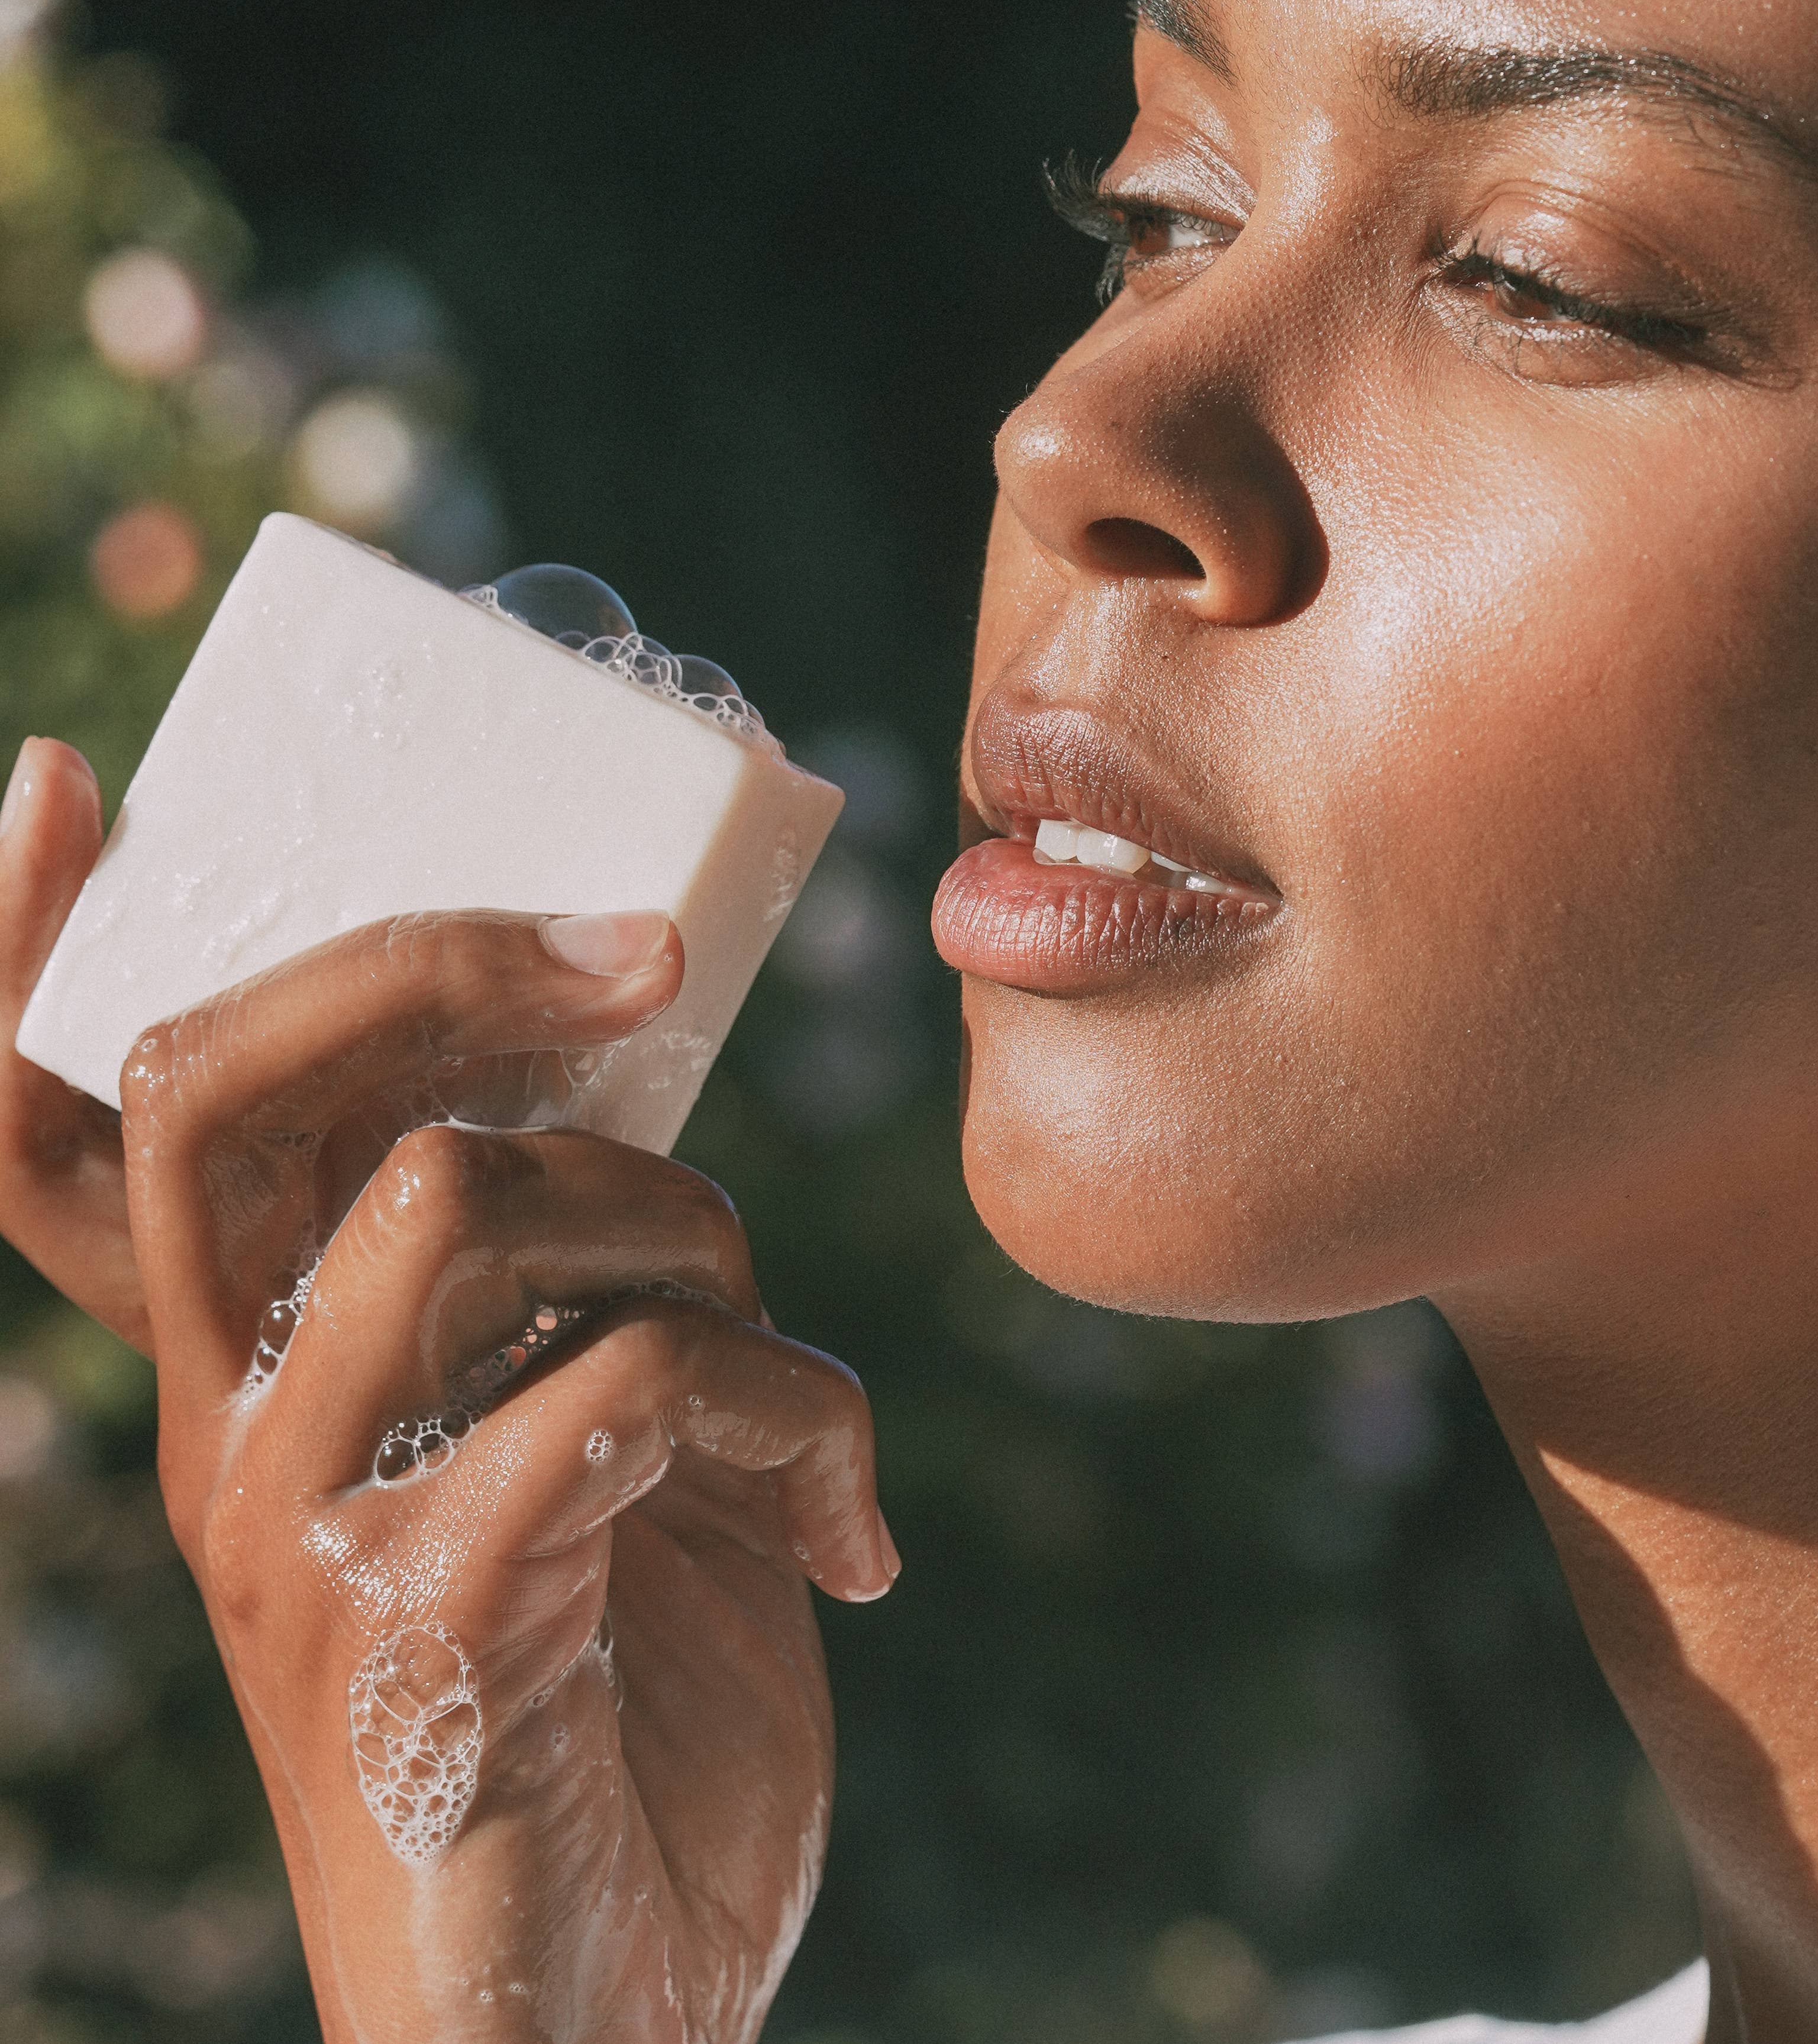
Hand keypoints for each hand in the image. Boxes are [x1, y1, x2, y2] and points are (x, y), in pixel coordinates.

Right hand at [0, 737, 897, 2041]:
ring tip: (785, 1373)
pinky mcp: (430, 1620)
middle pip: (231, 1084)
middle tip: (636, 949)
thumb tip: (635, 1097)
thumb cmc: (617, 1703)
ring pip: (463, 1196)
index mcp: (256, 1382)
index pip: (63, 1147)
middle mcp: (236, 1436)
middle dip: (445, 961)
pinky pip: (627, 1382)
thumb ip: (561, 1285)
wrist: (604, 2016)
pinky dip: (794, 1411)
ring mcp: (308, 1531)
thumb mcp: (583, 1447)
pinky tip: (847, 1537)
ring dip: (692, 1222)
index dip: (26, 959)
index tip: (71, 785)